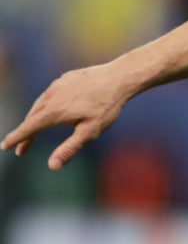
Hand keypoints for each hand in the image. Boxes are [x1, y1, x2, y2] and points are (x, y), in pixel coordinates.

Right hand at [1, 63, 130, 169]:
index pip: (28, 128)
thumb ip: (69, 149)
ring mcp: (58, 85)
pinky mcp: (65, 78)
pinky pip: (50, 94)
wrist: (120, 77)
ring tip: (34, 131)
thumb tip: (52, 166)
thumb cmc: (106, 106)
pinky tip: (51, 110)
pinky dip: (45, 105)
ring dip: (35, 118)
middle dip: (25, 134)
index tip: (4, 146)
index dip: (16, 138)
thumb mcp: (90, 132)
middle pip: (32, 117)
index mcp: (54, 111)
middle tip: (22, 149)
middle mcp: (51, 96)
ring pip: (40, 104)